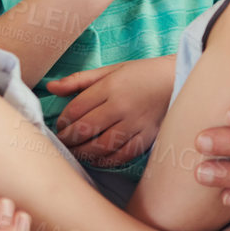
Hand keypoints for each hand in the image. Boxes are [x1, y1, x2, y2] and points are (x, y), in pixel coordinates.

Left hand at [49, 55, 176, 167]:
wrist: (178, 79)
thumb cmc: (141, 74)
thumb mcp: (110, 70)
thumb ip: (79, 80)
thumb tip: (51, 88)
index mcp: (110, 87)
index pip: (76, 109)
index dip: (62, 121)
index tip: (60, 126)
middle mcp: (122, 106)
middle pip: (85, 129)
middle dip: (68, 139)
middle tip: (63, 142)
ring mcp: (135, 123)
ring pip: (101, 146)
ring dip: (83, 152)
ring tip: (76, 151)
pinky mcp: (147, 136)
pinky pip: (122, 155)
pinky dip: (106, 160)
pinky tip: (97, 158)